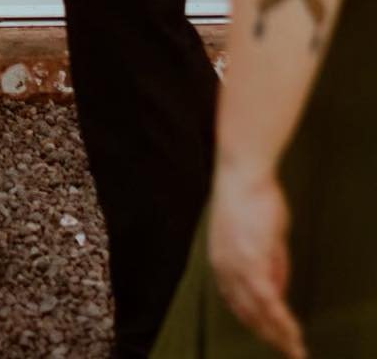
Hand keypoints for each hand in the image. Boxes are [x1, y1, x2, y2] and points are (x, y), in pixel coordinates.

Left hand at [209, 162, 304, 358]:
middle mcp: (223, 269)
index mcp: (221, 261)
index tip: (270, 335)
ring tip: (294, 350)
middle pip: (246, 314)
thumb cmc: (251, 197)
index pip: (236, 302)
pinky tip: (292, 334)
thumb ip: (268, 266)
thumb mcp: (260, 237)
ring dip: (278, 335)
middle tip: (286, 350)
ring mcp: (236, 266)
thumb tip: (276, 293)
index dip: (254, 322)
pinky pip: (268, 301)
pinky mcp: (251, 262)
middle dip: (267, 336)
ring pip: (258, 314)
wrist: (242, 173)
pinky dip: (281, 321)